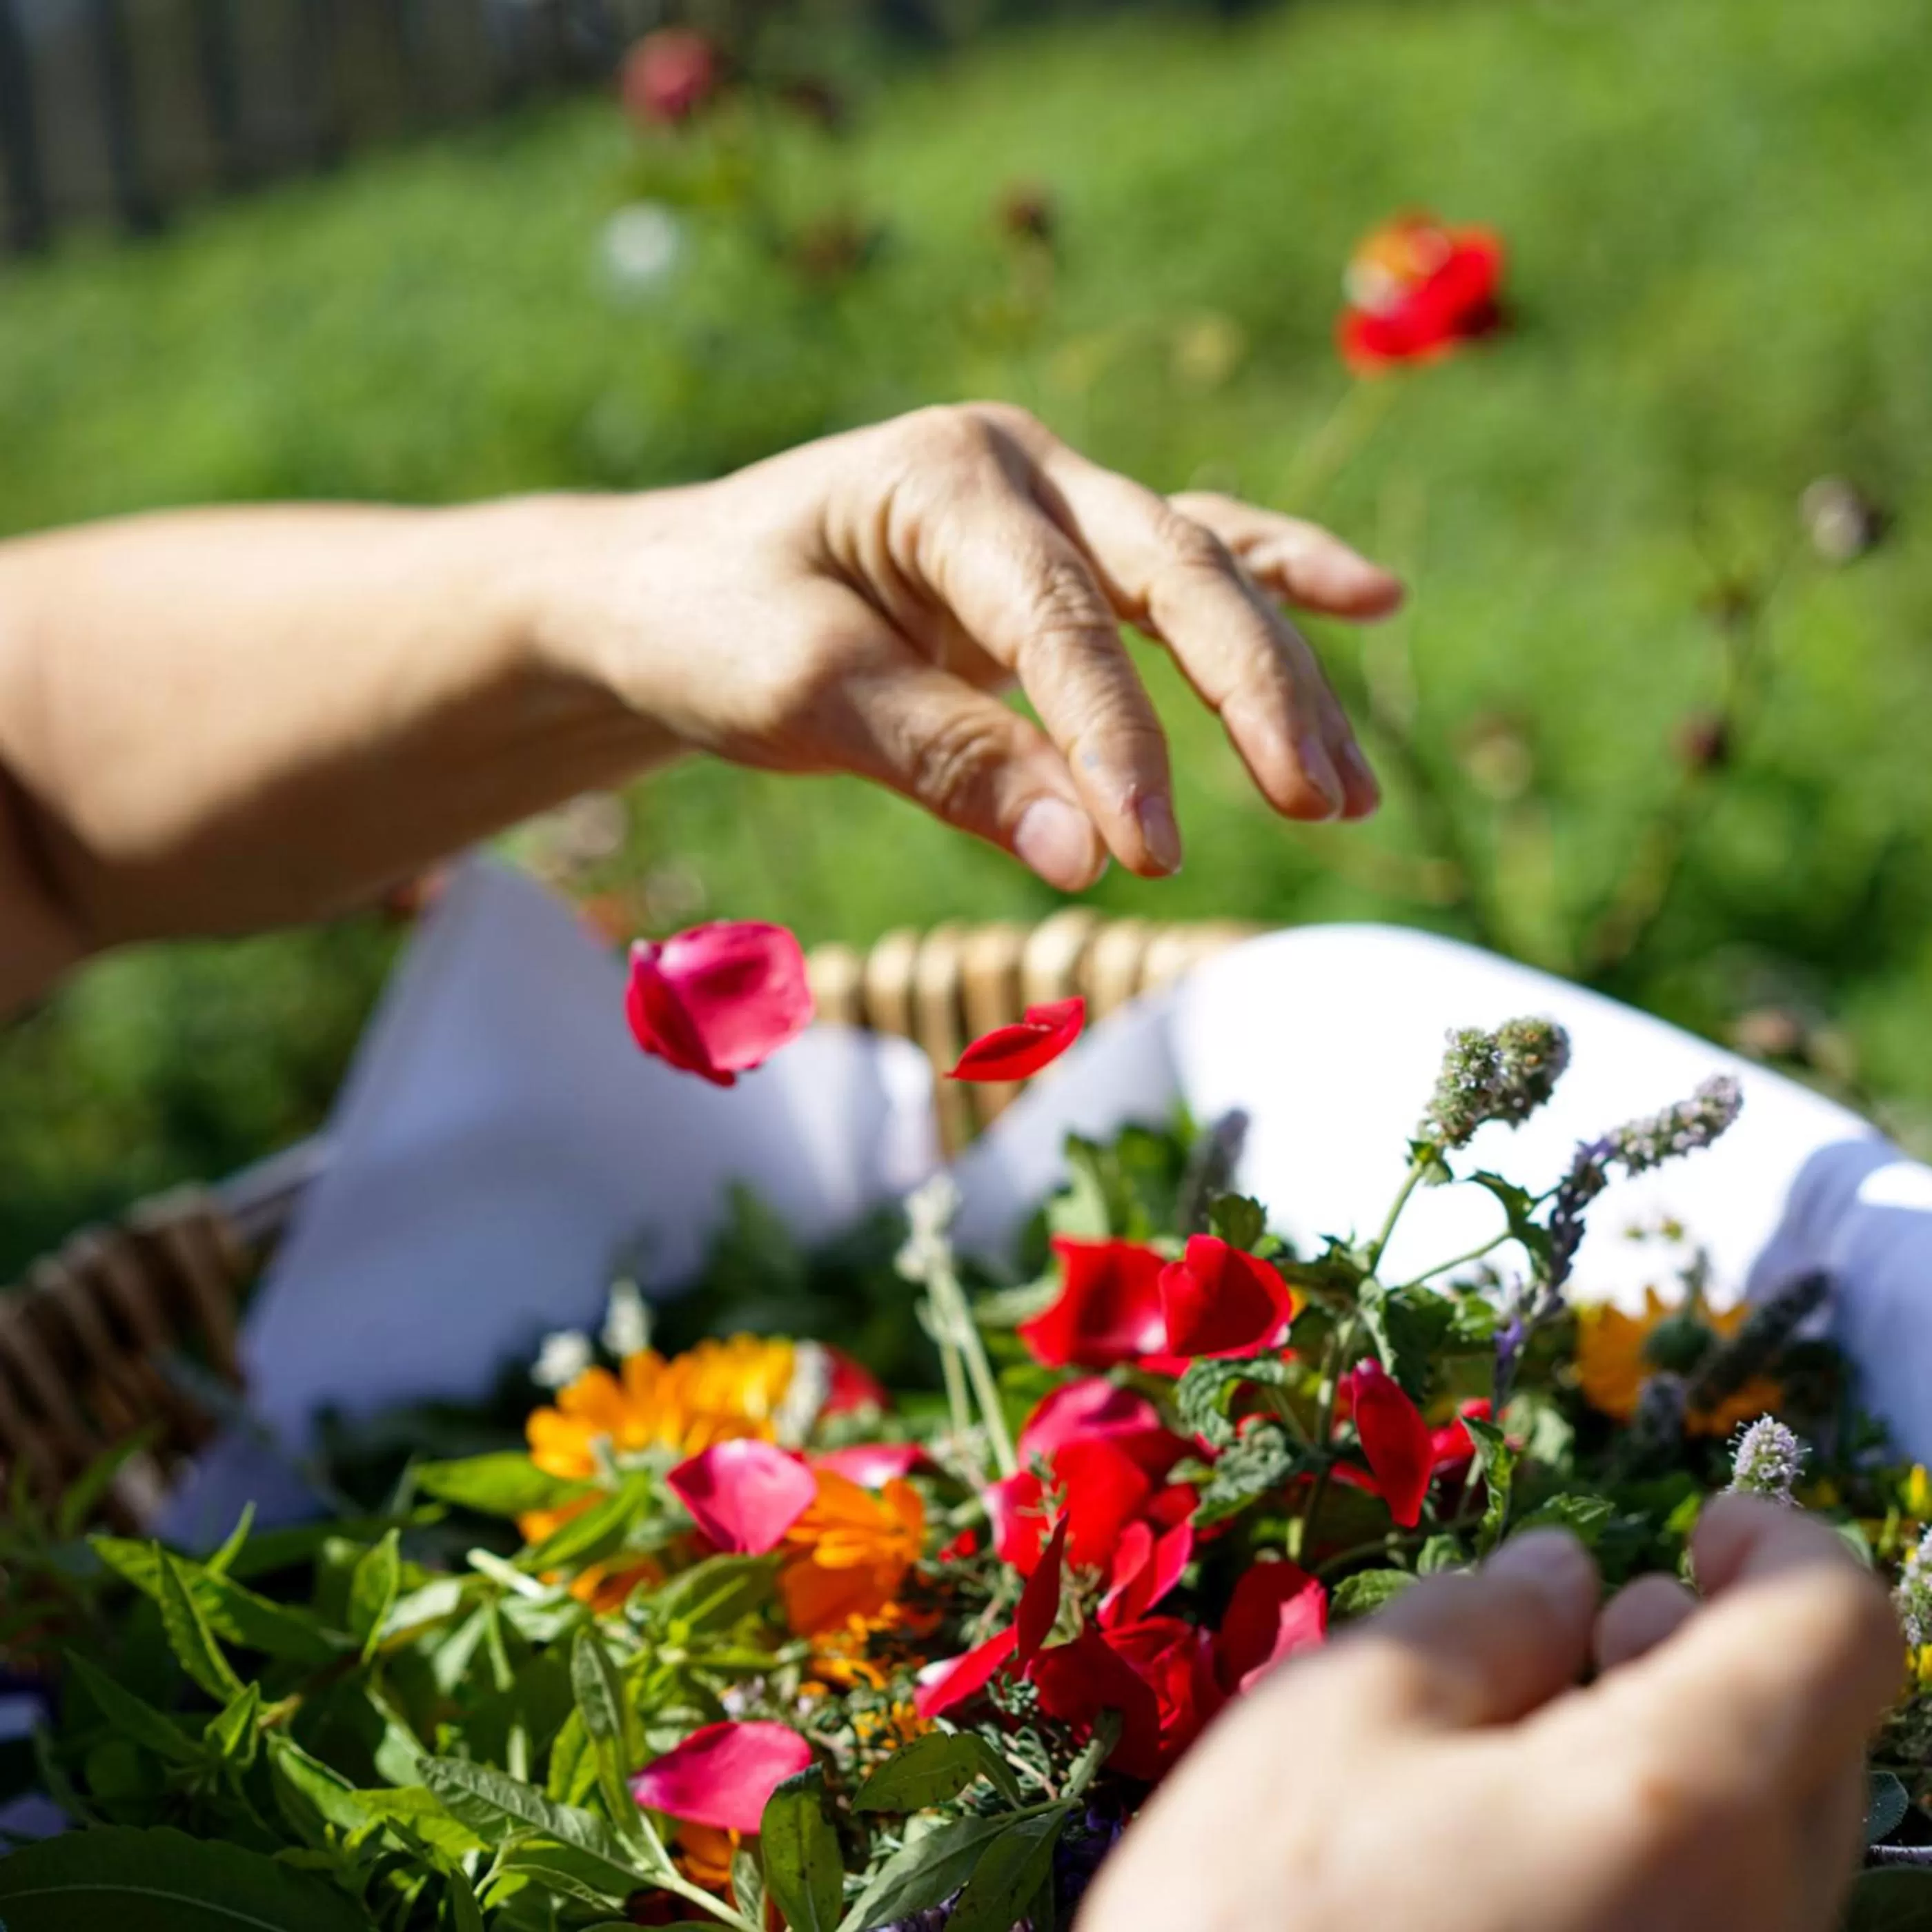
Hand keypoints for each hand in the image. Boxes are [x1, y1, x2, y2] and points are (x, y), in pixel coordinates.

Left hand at [541, 402, 1400, 889]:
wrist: (661, 594)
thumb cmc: (710, 630)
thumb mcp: (800, 694)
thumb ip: (947, 762)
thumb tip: (1091, 859)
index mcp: (942, 477)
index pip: (1058, 616)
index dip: (1117, 737)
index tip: (1150, 854)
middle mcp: (1017, 469)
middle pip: (1172, 570)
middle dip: (1254, 694)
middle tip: (1322, 805)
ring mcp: (1050, 501)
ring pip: (1199, 574)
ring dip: (1281, 677)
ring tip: (1350, 792)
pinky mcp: (1059, 557)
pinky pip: (1188, 561)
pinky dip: (1275, 583)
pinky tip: (1372, 598)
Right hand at [1078, 1499, 1902, 1931]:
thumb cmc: (1260, 1921)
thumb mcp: (1343, 1715)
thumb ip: (1483, 1619)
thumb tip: (1564, 1573)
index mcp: (1684, 1805)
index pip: (1837, 1630)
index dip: (1783, 1543)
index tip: (1702, 1525)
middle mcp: (1754, 1925)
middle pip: (1823, 1743)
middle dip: (1724, 1650)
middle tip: (1600, 1623)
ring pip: (1775, 1851)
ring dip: (1692, 1755)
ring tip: (1543, 1737)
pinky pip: (1722, 1926)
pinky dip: (1664, 1855)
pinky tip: (1530, 1854)